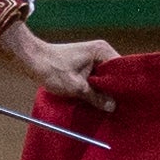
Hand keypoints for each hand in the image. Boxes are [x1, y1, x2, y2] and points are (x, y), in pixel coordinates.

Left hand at [0, 23, 119, 111]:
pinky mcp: (85, 65)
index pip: (122, 69)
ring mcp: (93, 58)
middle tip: (121, 108)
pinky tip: (98, 102)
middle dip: (115, 90)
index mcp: (102, 51)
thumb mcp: (76, 87)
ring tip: (110, 107)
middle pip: (115, 74)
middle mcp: (101, 52)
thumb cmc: (52, 69)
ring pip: (105, 78)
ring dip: (105, 91)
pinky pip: (96, 79)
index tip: (128, 102)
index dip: (124, 86)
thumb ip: (96, 97)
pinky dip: (96, 89)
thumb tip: (113, 107)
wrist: (31, 59)